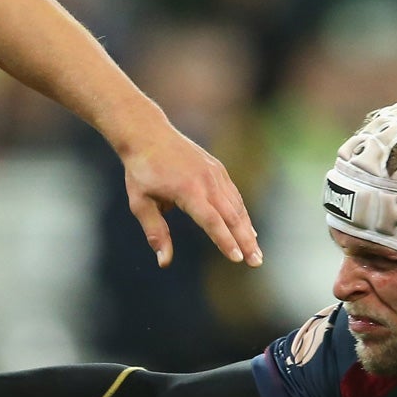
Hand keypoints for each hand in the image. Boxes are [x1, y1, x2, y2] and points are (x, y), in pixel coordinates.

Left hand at [117, 122, 260, 268]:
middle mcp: (207, 180)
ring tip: (255, 252)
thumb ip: (155, 231)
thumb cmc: (141, 171)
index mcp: (188, 190)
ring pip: (236, 205)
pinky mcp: (217, 168)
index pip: (211, 220)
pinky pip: (233, 194)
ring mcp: (215, 172)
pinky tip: (247, 228)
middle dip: (245, 241)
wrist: (147, 133)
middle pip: (231, 215)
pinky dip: (242, 213)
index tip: (236, 258)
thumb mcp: (140, 203)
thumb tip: (164, 262)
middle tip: (256, 262)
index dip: (224, 240)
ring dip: (247, 229)